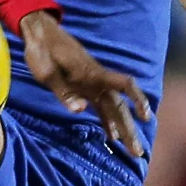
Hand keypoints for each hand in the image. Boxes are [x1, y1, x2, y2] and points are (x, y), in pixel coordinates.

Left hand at [20, 11, 150, 158]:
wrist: (40, 32)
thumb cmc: (42, 50)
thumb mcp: (47, 73)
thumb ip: (63, 92)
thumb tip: (80, 110)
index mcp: (92, 74)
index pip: (123, 84)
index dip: (137, 98)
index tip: (146, 115)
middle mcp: (97, 80)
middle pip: (120, 106)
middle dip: (130, 129)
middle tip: (138, 153)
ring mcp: (92, 84)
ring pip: (113, 108)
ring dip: (122, 129)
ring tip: (131, 150)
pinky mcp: (85, 86)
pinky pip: (101, 106)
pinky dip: (107, 121)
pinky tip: (111, 136)